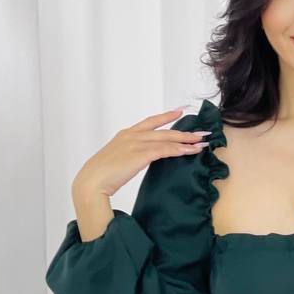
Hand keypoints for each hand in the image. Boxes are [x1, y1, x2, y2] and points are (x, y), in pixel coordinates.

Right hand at [71, 106, 212, 202]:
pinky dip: (179, 150)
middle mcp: (132, 135)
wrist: (91, 182)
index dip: (166, 116)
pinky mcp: (140, 155)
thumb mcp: (116, 160)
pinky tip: (190, 152)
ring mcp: (136, 143)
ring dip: (186, 141)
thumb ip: (129, 155)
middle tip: (201, 132)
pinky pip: (165, 150)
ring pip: (167, 139)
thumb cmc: (100, 176)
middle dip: (184, 131)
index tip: (179, 111)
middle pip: (164, 131)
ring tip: (201, 143)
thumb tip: (140, 159)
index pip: (150, 122)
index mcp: (125, 134)